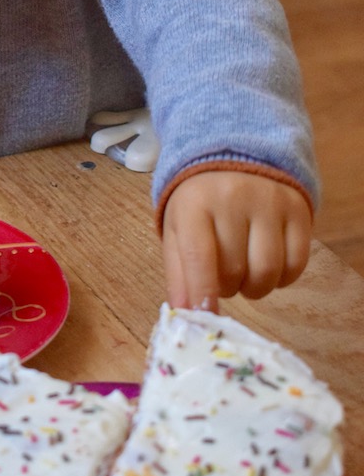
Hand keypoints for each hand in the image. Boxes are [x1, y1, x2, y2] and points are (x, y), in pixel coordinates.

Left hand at [162, 171, 311, 311]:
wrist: (235, 157)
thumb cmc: (199, 204)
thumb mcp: (178, 230)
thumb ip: (178, 273)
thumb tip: (184, 314)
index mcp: (195, 204)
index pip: (199, 256)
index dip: (202, 293)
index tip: (204, 318)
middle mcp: (234, 199)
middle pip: (234, 270)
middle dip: (227, 288)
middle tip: (222, 279)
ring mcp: (270, 203)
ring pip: (268, 271)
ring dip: (255, 288)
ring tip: (244, 276)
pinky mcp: (299, 210)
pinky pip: (296, 264)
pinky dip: (282, 279)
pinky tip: (268, 268)